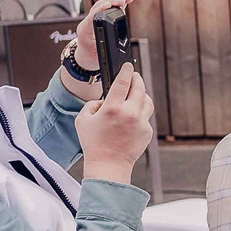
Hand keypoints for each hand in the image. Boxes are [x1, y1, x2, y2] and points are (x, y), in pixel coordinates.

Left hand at [61, 0, 141, 102]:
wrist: (85, 57)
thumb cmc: (92, 57)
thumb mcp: (99, 57)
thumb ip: (107, 51)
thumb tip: (121, 50)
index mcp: (85, 30)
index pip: (93, 15)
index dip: (103, 9)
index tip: (112, 5)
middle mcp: (89, 21)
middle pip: (101, 5)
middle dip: (114, 0)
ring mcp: (96, 17)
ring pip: (107, 3)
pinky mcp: (103, 15)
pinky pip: (111, 5)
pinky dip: (122, 0)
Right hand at [75, 65, 152, 185]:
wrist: (109, 164)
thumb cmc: (93, 143)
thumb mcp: (82, 120)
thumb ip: (92, 104)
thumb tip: (104, 99)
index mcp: (112, 108)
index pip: (123, 82)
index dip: (126, 71)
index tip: (128, 66)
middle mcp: (130, 113)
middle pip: (139, 88)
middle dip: (137, 79)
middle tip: (134, 76)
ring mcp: (141, 122)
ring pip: (147, 101)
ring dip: (142, 94)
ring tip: (135, 93)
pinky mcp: (147, 131)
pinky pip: (145, 117)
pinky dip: (139, 113)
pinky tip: (130, 117)